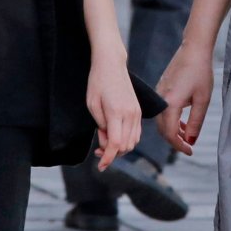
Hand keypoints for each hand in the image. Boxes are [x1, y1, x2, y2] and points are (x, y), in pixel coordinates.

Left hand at [86, 49, 140, 170]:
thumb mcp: (92, 105)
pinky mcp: (138, 111)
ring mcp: (137, 113)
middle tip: (97, 150)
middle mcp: (131, 114)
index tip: (100, 167)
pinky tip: (114, 136)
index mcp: (117, 112)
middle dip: (112, 154)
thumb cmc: (97, 82)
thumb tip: (106, 142)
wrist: (111, 64)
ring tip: (104, 142)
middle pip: (125, 146)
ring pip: (133, 142)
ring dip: (120, 148)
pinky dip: (127, 140)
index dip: (108, 158)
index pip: (115, 144)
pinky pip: (136, 134)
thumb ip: (100, 126)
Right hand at [155, 40, 214, 155]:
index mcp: (170, 104)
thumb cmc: (201, 72)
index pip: (169, 133)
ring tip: (187, 135)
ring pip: (161, 120)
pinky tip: (182, 120)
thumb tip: (190, 140)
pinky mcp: (161, 88)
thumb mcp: (203, 100)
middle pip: (162, 129)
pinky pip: (162, 110)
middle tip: (188, 146)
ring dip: (172, 130)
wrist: (193, 50)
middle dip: (174, 140)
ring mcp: (159, 93)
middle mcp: (161, 100)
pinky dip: (170, 119)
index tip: (189, 151)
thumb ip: (196, 122)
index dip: (178, 145)